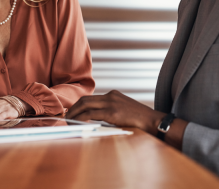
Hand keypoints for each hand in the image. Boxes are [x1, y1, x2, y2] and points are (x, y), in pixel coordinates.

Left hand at [66, 90, 188, 149]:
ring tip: (68, 120)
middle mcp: (110, 96)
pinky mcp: (112, 112)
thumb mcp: (124, 110)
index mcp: (113, 94)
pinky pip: (91, 114)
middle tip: (65, 116)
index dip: (78, 104)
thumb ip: (111, 111)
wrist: (153, 121)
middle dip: (73, 108)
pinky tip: (76, 123)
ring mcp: (111, 103)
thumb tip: (96, 119)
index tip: (71, 111)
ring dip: (74, 113)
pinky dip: (81, 118)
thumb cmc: (139, 120)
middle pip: (85, 99)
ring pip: (85, 105)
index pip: (91, 98)